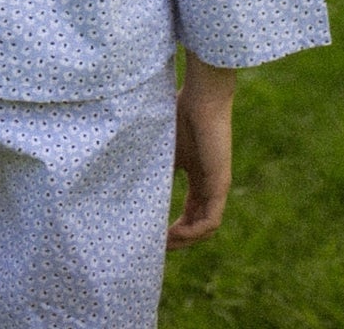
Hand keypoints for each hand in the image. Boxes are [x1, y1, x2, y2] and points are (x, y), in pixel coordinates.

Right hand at [167, 52, 234, 248]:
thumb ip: (154, 165)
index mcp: (198, 175)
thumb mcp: (164, 146)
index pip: (190, 212)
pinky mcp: (220, 185)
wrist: (202, 97)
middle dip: (177, 240)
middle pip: (197, 224)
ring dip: (185, 240)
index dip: (173, 228)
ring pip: (205, 228)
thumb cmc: (182, 111)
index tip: (154, 235)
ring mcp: (216, 186)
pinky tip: (175, 234)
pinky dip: (194, 233)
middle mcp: (209, 184)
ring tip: (163, 244)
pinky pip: (211, 221)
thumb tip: (123, 176)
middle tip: (156, 247)